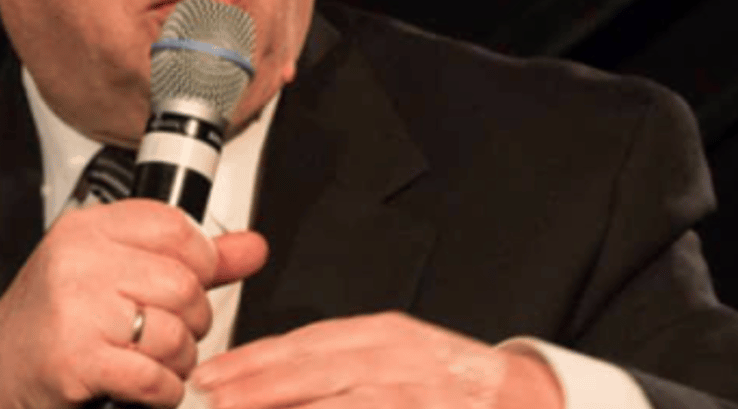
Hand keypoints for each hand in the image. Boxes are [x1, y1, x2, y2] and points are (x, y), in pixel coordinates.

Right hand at [0, 200, 266, 408]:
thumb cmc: (54, 322)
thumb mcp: (114, 272)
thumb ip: (189, 259)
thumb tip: (253, 248)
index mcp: (89, 229)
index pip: (175, 227)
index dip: (198, 263)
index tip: (187, 284)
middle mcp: (79, 261)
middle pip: (184, 285)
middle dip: (192, 321)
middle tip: (169, 334)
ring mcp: (75, 310)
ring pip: (175, 332)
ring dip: (179, 361)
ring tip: (154, 362)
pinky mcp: (77, 359)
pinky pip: (155, 376)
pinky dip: (163, 391)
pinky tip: (146, 387)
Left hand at [190, 312, 562, 408]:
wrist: (530, 400)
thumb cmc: (458, 384)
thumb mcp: (398, 358)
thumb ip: (343, 366)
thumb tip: (279, 382)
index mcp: (384, 335)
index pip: (305, 342)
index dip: (254, 359)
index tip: (213, 375)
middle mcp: (396, 356)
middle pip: (310, 365)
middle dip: (252, 384)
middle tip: (208, 395)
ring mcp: (411, 389)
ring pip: (334, 394)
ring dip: (280, 402)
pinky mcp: (426, 407)